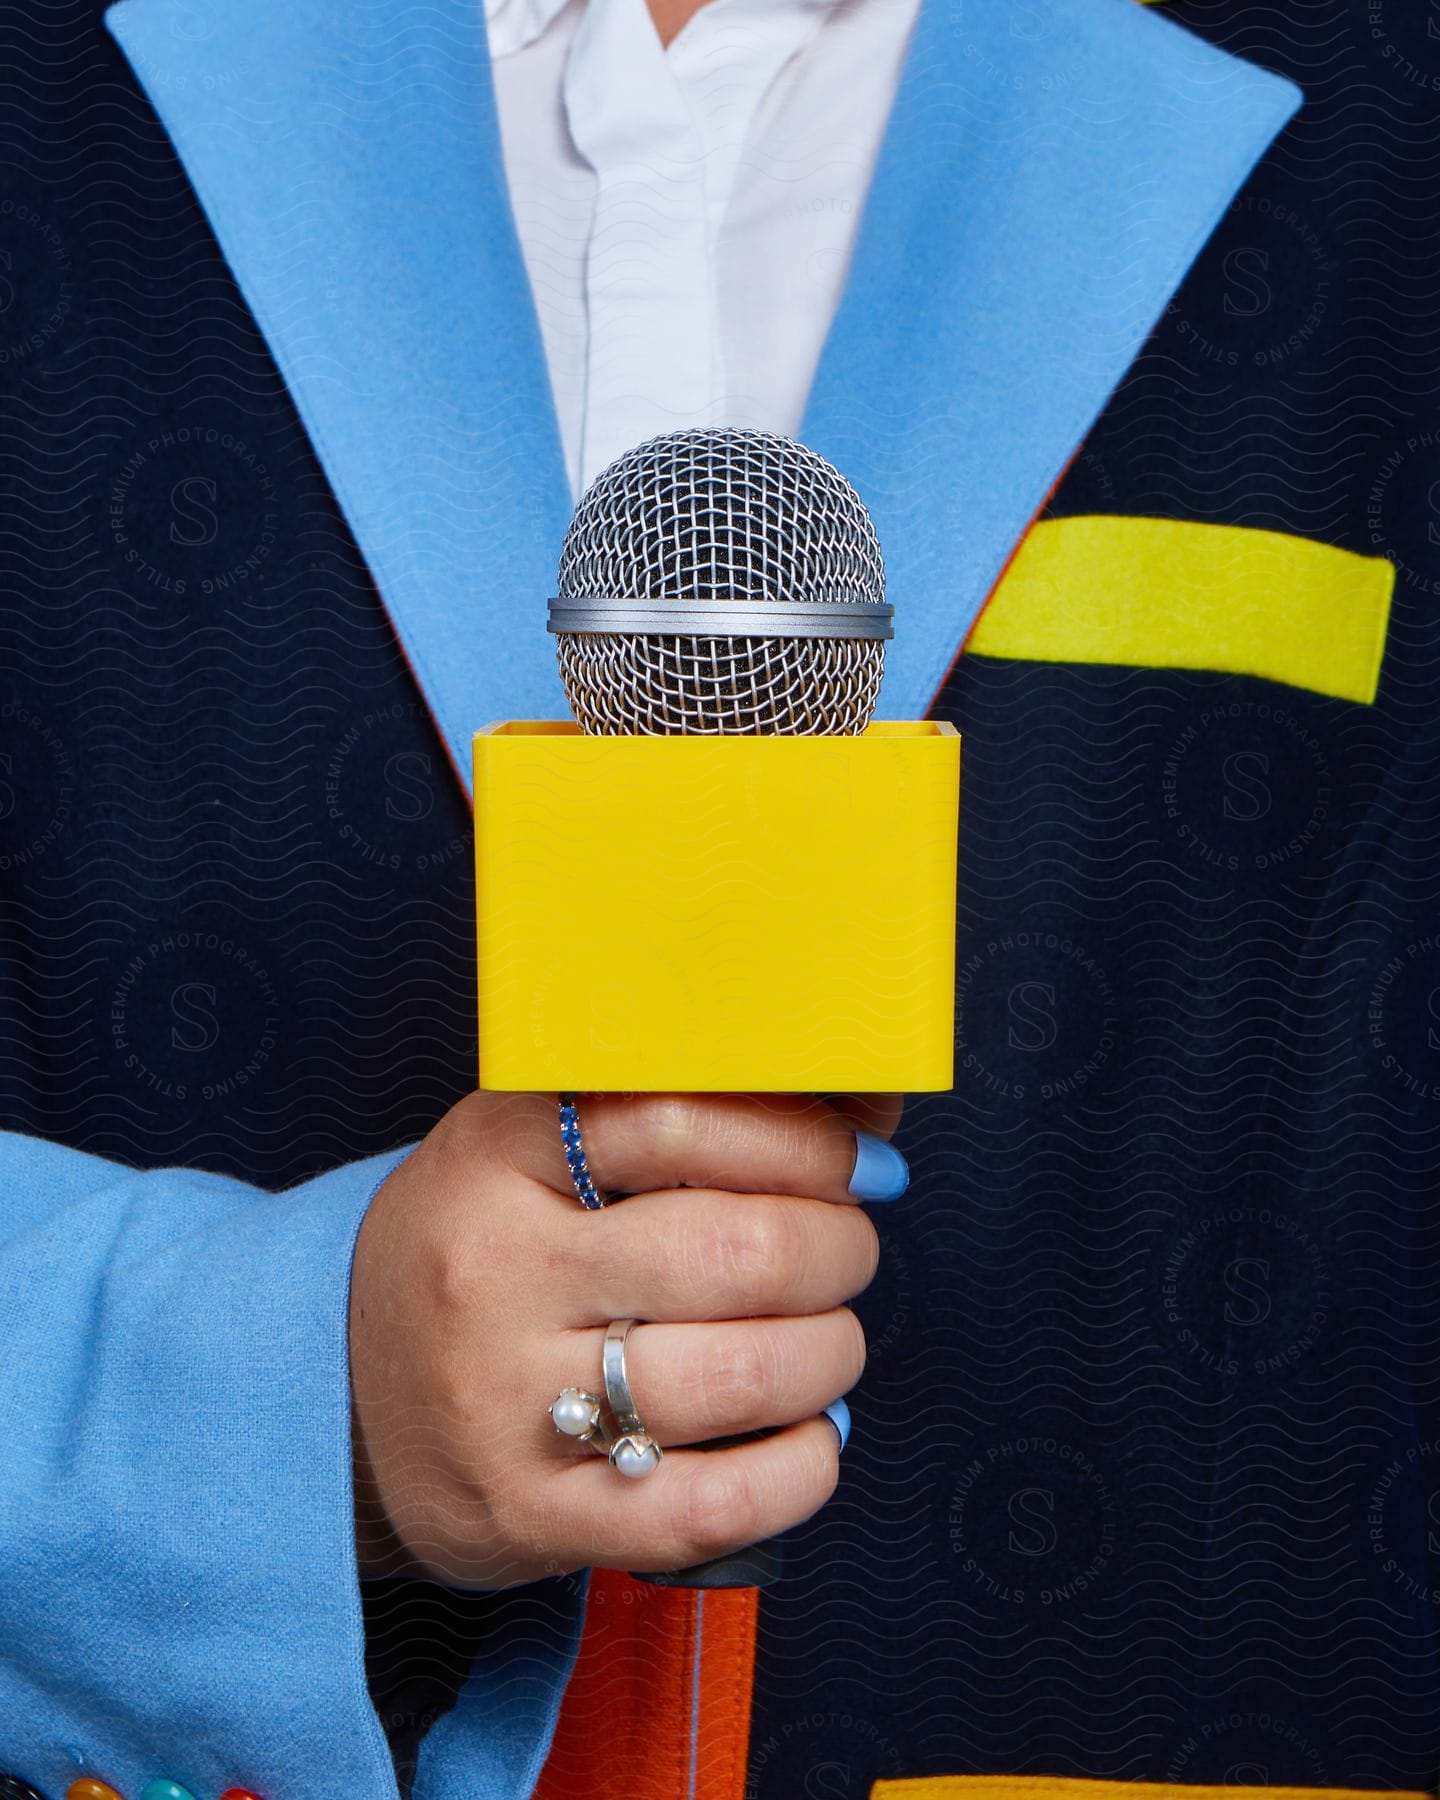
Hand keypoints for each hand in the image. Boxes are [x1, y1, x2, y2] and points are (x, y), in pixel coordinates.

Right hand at [348, 1089, 897, 1587]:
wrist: (330, 1399)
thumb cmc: (472, 1254)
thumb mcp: (526, 1150)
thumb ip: (668, 1118)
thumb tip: (862, 1116)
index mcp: (495, 1158)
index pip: (684, 1120)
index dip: (805, 1141)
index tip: (857, 1163)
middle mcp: (497, 1275)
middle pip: (737, 1250)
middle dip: (838, 1249)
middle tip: (845, 1251)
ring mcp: (510, 1405)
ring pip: (740, 1375)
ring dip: (830, 1355)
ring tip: (827, 1342)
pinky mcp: (534, 1519)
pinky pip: (715, 1504)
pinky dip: (802, 1467)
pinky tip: (808, 1435)